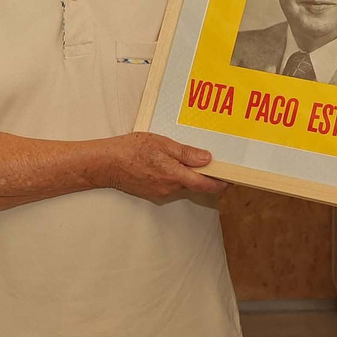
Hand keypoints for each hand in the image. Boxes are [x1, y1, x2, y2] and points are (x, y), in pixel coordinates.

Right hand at [95, 132, 226, 199]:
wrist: (106, 164)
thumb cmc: (131, 150)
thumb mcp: (162, 144)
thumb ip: (186, 153)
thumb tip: (206, 159)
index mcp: (175, 175)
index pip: (205, 185)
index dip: (220, 184)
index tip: (230, 179)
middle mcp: (170, 188)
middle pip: (194, 185)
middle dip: (203, 176)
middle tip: (210, 162)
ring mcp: (160, 192)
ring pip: (182, 185)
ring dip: (187, 175)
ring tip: (183, 158)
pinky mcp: (151, 192)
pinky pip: (169, 186)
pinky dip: (174, 176)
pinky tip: (166, 164)